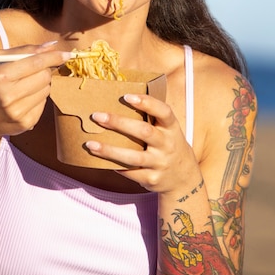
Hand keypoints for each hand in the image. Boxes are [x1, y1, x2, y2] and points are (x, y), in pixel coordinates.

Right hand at [0, 44, 70, 137]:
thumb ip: (23, 51)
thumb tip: (51, 46)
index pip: (35, 63)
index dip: (53, 57)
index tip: (66, 54)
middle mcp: (8, 95)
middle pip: (45, 76)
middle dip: (45, 70)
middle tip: (35, 70)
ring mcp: (18, 111)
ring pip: (47, 89)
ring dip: (41, 84)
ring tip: (24, 86)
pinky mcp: (26, 123)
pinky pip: (44, 103)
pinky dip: (38, 97)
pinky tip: (24, 99)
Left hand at [86, 93, 201, 193]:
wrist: (184, 179)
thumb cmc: (168, 146)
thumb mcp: (167, 130)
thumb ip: (151, 118)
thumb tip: (119, 99)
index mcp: (171, 128)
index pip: (163, 112)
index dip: (147, 102)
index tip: (127, 96)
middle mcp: (167, 145)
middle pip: (144, 132)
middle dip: (119, 123)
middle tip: (97, 116)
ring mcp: (160, 163)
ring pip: (133, 157)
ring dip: (110, 150)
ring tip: (90, 144)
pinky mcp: (152, 179)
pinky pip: (130, 173)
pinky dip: (115, 166)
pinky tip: (100, 160)